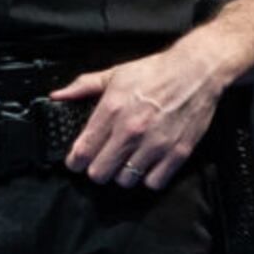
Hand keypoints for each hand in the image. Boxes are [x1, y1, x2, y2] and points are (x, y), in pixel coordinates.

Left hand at [57, 40, 228, 190]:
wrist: (196, 71)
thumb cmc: (155, 72)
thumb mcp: (115, 74)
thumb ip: (83, 87)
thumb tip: (58, 96)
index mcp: (112, 110)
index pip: (82, 151)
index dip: (75, 161)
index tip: (76, 161)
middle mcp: (131, 131)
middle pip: (100, 173)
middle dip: (97, 170)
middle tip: (101, 162)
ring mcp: (155, 144)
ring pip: (125, 181)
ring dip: (123, 175)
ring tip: (126, 162)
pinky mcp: (176, 153)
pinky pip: (153, 182)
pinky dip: (149, 178)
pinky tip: (147, 165)